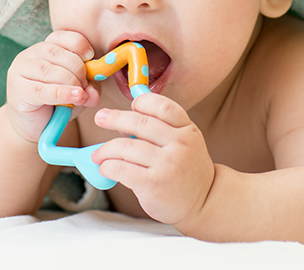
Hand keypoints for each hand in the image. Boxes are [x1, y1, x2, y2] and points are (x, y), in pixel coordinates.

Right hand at [4, 30, 97, 143]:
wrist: (34, 125)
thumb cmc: (57, 103)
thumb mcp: (78, 92)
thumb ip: (89, 88)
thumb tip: (93, 92)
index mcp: (46, 48)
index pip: (62, 36)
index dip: (79, 44)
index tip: (91, 56)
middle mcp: (30, 55)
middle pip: (57, 53)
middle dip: (78, 68)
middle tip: (86, 85)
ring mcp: (21, 71)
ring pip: (49, 70)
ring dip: (71, 81)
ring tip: (81, 94)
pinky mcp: (18, 89)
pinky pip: (42, 90)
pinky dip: (62, 93)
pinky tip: (75, 97)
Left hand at [91, 93, 214, 225]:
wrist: (205, 201)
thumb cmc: (188, 170)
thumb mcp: (186, 143)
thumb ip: (162, 129)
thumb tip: (123, 121)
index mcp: (187, 130)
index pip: (162, 106)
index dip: (142, 102)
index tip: (130, 106)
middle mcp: (179, 145)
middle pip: (140, 123)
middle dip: (114, 118)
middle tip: (101, 118)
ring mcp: (166, 165)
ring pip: (126, 147)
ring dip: (106, 149)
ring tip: (98, 154)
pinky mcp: (153, 184)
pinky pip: (121, 169)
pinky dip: (107, 166)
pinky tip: (105, 168)